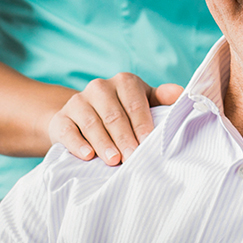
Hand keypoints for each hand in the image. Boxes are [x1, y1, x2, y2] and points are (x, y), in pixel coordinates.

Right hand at [48, 73, 183, 165]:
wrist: (81, 118)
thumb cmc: (122, 113)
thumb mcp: (143, 103)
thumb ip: (161, 99)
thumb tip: (181, 93)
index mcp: (124, 82)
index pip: (135, 103)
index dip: (142, 125)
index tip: (149, 145)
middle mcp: (99, 87)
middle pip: (114, 115)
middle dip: (125, 139)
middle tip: (134, 159)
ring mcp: (78, 102)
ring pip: (91, 122)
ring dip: (103, 142)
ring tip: (114, 160)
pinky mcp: (61, 118)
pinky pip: (68, 130)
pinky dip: (77, 144)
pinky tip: (87, 156)